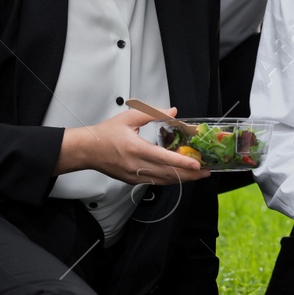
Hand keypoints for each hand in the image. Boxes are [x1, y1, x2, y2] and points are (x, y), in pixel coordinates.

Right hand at [57, 107, 208, 185]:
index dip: (182, 163)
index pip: (164, 159)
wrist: (88, 150)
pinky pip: (155, 182)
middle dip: (189, 174)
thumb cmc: (106, 134)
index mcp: (136, 149)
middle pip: (168, 174)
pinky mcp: (133, 181)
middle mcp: (136, 166)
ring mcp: (135, 176)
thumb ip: (153, 114)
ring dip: (182, 179)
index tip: (197, 164)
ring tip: (197, 175)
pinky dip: (169, 180)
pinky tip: (179, 176)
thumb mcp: (129, 118)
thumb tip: (172, 112)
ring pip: (163, 181)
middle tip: (205, 171)